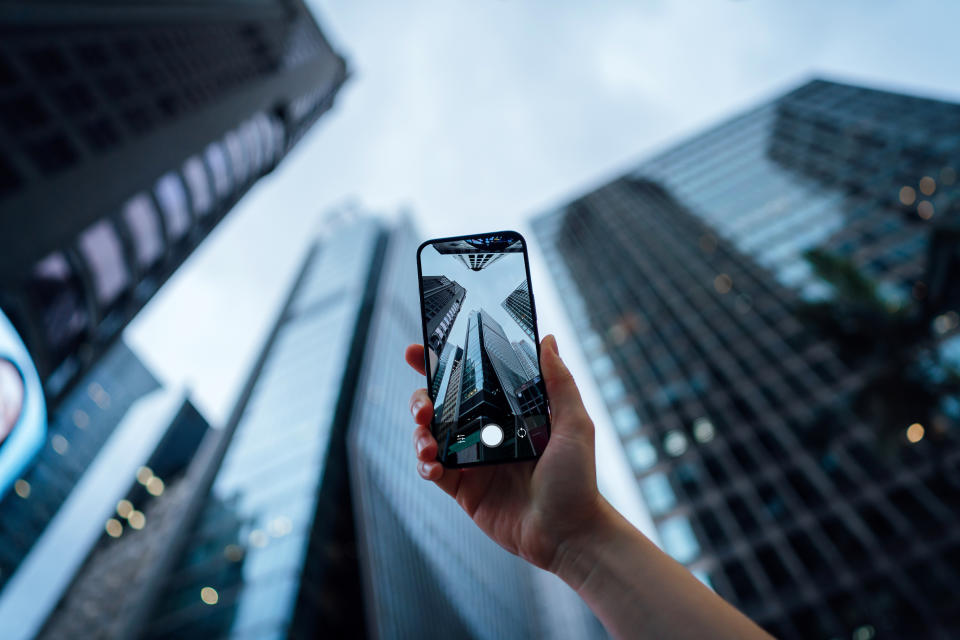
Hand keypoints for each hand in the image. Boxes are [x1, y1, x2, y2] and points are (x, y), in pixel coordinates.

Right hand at [405, 334, 603, 570]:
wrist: (568, 534)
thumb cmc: (578, 480)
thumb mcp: (574, 424)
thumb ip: (559, 383)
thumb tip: (547, 340)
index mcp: (510, 411)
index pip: (471, 378)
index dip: (442, 363)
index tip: (419, 350)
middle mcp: (488, 432)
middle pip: (441, 404)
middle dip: (421, 397)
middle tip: (423, 405)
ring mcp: (473, 460)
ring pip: (430, 435)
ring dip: (419, 432)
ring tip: (427, 440)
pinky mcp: (464, 489)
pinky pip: (433, 470)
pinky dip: (425, 463)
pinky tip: (433, 464)